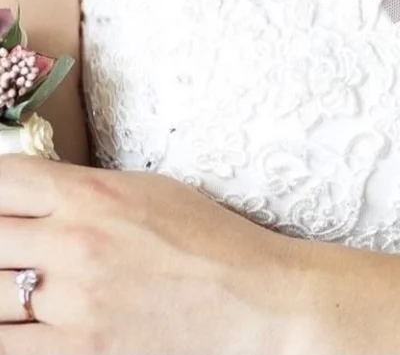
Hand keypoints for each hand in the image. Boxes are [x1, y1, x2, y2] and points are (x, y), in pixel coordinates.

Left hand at [0, 156, 297, 353]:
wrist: (256, 300)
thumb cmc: (210, 241)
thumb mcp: (151, 193)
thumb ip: (85, 192)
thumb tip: (31, 200)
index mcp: (95, 194)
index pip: (3, 179)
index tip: (5, 207)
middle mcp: (75, 243)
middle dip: (0, 244)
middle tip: (16, 254)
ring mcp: (73, 303)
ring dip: (1, 290)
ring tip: (20, 289)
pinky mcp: (77, 354)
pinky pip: (3, 347)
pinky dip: (6, 332)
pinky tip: (23, 323)